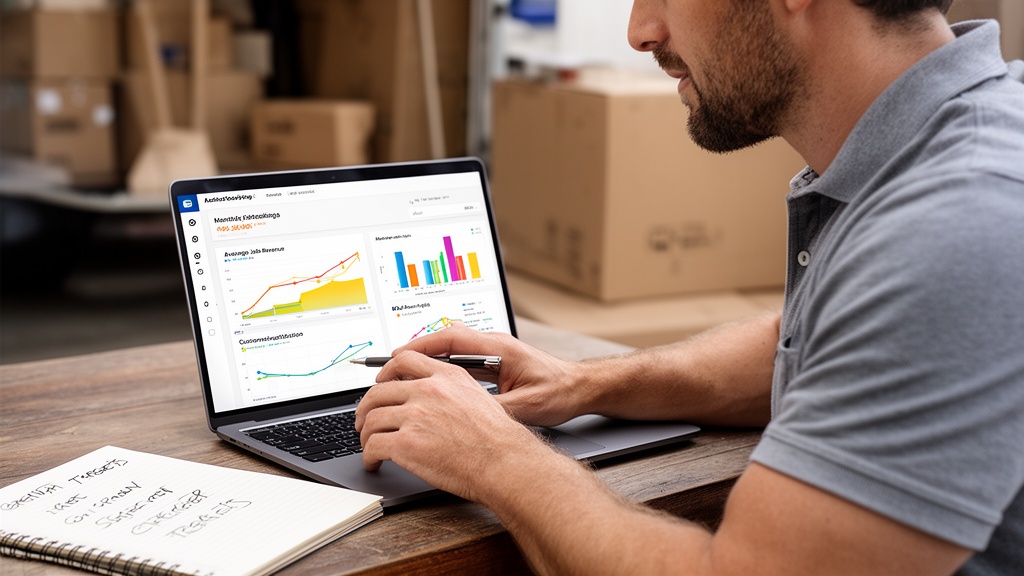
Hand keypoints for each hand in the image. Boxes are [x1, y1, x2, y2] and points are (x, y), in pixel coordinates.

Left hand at [354, 350, 548, 501]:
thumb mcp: (477, 398)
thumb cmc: (497, 439)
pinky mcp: (407, 443)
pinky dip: (369, 456)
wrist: (504, 462)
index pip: (403, 360)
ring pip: (371, 419)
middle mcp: (429, 391)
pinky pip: (374, 446)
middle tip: (364, 421)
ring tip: (368, 446)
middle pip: (378, 392)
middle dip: (365, 409)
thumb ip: (450, 390)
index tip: (378, 384)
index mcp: (446, 377)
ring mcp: (416, 416)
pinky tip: (374, 463)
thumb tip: (428, 396)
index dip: (384, 372)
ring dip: (365, 435)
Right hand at [391, 323, 585, 425]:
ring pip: (449, 350)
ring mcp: (492, 351)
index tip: (398, 357)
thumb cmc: (558, 393)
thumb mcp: (526, 407)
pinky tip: (426, 384)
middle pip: (444, 340)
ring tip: (399, 378)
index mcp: (499, 348)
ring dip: (425, 360)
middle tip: (387, 370)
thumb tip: (466, 415)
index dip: (421, 346)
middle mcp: (492, 344)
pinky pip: (459, 359)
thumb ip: (494, 409)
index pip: (452, 338)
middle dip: (414, 353)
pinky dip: (439, 367)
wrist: (579, 388)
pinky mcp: (493, 362)